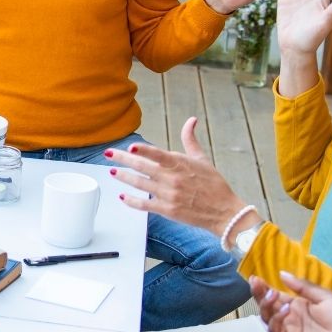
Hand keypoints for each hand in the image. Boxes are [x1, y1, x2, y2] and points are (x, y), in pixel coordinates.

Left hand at [108, 119, 250, 237]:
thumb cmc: (213, 183)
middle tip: (107, 154)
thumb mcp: (202, 159)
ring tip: (113, 171)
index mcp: (181, 164)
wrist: (223, 211)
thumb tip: (191, 119)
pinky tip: (122, 196)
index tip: (130, 146)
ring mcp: (169, 195)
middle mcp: (173, 178)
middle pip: (143, 167)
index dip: (144, 150)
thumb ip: (190, 140)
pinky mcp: (167, 210)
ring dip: (124, 177)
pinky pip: (145, 204)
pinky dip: (132, 201)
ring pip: (140, 184)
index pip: (158, 154)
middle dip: (122, 159)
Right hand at [252, 271, 331, 331]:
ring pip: (266, 316)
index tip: (255, 278)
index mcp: (298, 304)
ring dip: (265, 304)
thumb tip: (282, 273)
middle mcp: (290, 316)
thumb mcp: (324, 296)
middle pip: (267, 304)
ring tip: (273, 294)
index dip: (264, 287)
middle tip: (256, 283)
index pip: (275, 294)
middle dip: (259, 293)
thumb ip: (303, 286)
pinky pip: (275, 330)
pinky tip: (286, 309)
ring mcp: (288, 329)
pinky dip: (275, 319)